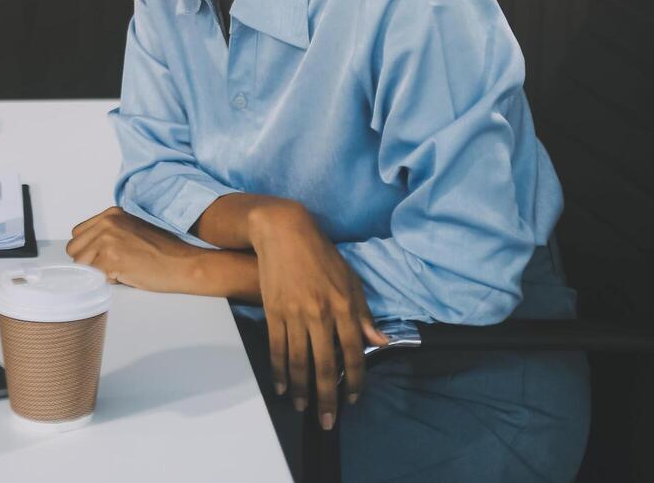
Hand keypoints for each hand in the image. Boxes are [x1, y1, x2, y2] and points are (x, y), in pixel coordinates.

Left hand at [65, 207, 205, 293]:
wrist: (183, 263)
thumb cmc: (164, 251)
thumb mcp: (133, 230)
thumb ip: (110, 233)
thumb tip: (88, 250)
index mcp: (111, 214)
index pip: (78, 234)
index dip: (88, 249)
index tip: (103, 257)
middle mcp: (107, 222)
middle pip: (74, 249)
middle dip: (88, 261)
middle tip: (111, 266)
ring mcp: (108, 239)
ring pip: (81, 264)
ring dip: (96, 272)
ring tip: (120, 270)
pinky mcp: (111, 258)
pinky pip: (94, 277)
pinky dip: (107, 281)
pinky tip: (125, 275)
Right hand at [248, 200, 387, 429]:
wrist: (284, 232)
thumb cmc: (322, 255)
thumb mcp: (351, 280)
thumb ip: (364, 314)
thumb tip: (380, 342)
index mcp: (344, 307)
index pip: (354, 353)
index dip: (354, 380)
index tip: (354, 399)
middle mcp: (321, 314)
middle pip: (324, 365)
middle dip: (326, 397)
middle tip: (327, 421)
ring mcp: (295, 314)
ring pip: (299, 362)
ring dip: (300, 390)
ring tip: (302, 407)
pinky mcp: (273, 312)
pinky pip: (277, 348)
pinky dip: (279, 370)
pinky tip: (282, 386)